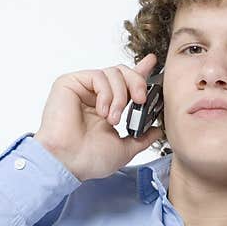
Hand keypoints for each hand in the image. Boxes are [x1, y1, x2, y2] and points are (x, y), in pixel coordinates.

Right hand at [34, 52, 164, 181]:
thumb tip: (158, 131)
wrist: (68, 163)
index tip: (152, 63)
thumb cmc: (89, 159)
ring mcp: (83, 89)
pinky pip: (98, 76)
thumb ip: (142, 138)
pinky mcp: (70, 83)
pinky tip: (102, 112)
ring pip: (114, 73)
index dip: (139, 72)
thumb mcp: (124, 149)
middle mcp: (95, 96)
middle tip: (141, 100)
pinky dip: (106, 94)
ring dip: (120, 96)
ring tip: (113, 119)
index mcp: (108, 107)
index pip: (125, 84)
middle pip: (122, 72)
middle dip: (137, 83)